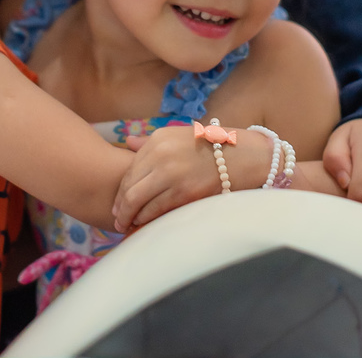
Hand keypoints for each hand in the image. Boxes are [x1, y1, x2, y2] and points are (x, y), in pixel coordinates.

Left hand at [111, 126, 270, 231]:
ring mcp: (172, 174)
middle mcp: (161, 155)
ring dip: (129, 217)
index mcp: (158, 139)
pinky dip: (145, 220)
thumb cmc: (212, 145)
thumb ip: (151, 142)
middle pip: (129, 187)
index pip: (130, 170)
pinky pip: (156, 210)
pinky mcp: (185, 193)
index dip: (121, 190)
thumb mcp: (180, 134)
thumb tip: (128, 143)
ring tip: (127, 226)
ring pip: (138, 201)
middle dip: (120, 207)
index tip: (118, 204)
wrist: (244, 155)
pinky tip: (143, 225)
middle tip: (117, 220)